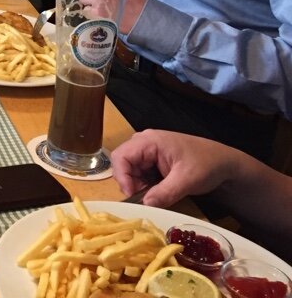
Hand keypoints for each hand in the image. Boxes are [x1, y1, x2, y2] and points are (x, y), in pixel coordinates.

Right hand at [111, 129, 239, 208]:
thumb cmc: (207, 164)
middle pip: (123, 164)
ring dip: (138, 186)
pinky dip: (145, 186)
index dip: (122, 177)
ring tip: (155, 196)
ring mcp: (147, 151)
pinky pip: (139, 174)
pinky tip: (158, 191)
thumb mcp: (187, 180)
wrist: (224, 163)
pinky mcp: (152, 160)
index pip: (121, 157)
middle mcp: (144, 143)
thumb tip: (144, 205)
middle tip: (145, 199)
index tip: (132, 197)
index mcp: (149, 141)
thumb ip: (165, 193)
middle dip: (130, 183)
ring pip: (130, 171)